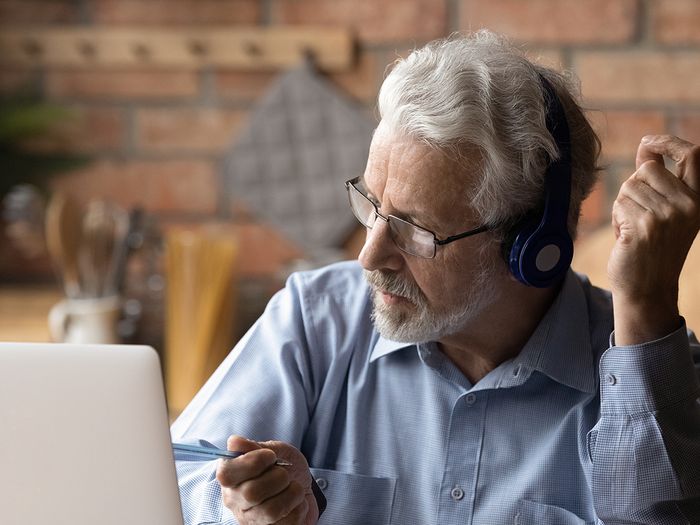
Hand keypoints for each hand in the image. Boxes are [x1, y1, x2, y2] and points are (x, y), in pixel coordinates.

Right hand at [216, 435, 318, 524]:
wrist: (305, 485)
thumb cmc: (285, 466)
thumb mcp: (274, 449)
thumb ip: (255, 447)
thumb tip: (234, 442)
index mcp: (231, 478)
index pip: (226, 475)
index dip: (252, 463)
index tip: (271, 456)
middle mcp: (236, 501)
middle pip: (250, 493)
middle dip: (277, 478)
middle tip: (285, 473)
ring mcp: (251, 520)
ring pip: (270, 511)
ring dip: (291, 493)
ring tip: (294, 488)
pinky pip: (288, 522)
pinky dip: (299, 507)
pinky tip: (296, 502)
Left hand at [608, 135, 699, 344]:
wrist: (647, 288)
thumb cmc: (652, 248)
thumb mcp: (667, 211)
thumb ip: (659, 180)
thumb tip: (647, 147)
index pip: (694, 155)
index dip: (669, 142)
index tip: (648, 142)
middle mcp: (689, 205)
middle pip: (648, 169)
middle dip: (634, 187)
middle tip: (640, 216)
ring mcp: (668, 215)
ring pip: (630, 186)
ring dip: (624, 205)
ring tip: (635, 229)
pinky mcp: (645, 225)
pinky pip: (620, 203)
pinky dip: (617, 217)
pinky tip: (628, 237)